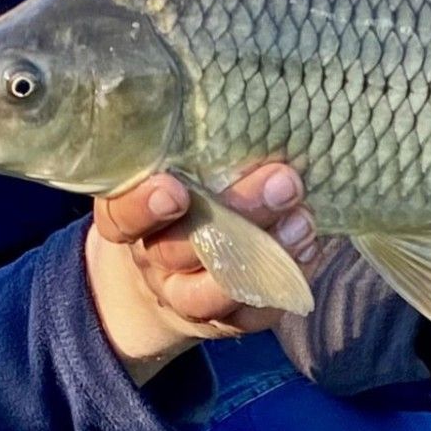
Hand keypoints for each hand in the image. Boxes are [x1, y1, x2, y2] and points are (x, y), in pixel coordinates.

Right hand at [86, 164, 319, 383]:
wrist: (174, 273)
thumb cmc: (184, 196)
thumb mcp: (177, 167)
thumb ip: (198, 148)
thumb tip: (253, 109)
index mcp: (132, 221)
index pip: (120, 218)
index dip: (142, 206)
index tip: (174, 188)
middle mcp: (153, 262)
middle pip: (180, 249)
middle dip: (238, 214)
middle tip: (284, 180)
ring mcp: (187, 297)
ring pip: (216, 288)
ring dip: (267, 252)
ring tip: (304, 220)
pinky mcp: (227, 321)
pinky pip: (253, 310)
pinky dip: (285, 280)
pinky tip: (310, 247)